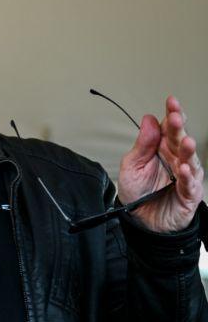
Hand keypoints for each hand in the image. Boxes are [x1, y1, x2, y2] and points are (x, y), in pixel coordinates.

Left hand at [118, 96, 203, 232]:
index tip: (171, 101)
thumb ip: (142, 144)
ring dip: (188, 150)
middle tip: (175, 117)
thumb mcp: (131, 165)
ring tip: (186, 141)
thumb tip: (148, 119)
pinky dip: (187, 177)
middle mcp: (176, 159)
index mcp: (162, 149)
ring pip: (190, 160)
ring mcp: (185, 176)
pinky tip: (184, 169)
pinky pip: (190, 184)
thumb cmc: (138, 192)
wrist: (141, 221)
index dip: (172, 114)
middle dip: (179, 128)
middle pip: (180, 140)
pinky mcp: (188, 194)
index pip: (170, 128)